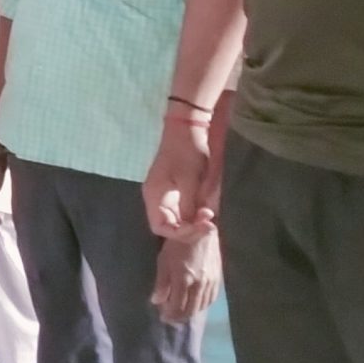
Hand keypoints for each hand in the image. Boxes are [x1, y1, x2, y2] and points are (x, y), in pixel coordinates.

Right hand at [142, 107, 217, 240]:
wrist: (187, 129)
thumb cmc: (186, 153)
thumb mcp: (189, 180)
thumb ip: (188, 206)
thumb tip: (191, 225)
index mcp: (154, 196)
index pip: (161, 227)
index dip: (180, 233)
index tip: (200, 226)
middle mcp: (156, 199)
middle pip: (168, 226)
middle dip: (189, 229)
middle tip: (209, 222)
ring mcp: (165, 195)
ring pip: (175, 220)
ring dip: (192, 223)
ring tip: (209, 216)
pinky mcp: (174, 190)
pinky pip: (180, 211)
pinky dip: (192, 215)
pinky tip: (205, 211)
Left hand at [153, 231, 222, 323]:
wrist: (199, 230)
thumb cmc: (177, 244)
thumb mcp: (163, 261)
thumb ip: (161, 283)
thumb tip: (156, 301)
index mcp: (183, 280)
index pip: (177, 308)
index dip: (170, 315)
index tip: (163, 316)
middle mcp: (198, 284)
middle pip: (190, 311)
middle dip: (180, 317)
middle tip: (172, 317)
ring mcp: (210, 282)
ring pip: (202, 307)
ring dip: (191, 312)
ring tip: (182, 312)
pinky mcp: (218, 279)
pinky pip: (211, 299)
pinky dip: (203, 305)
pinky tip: (196, 304)